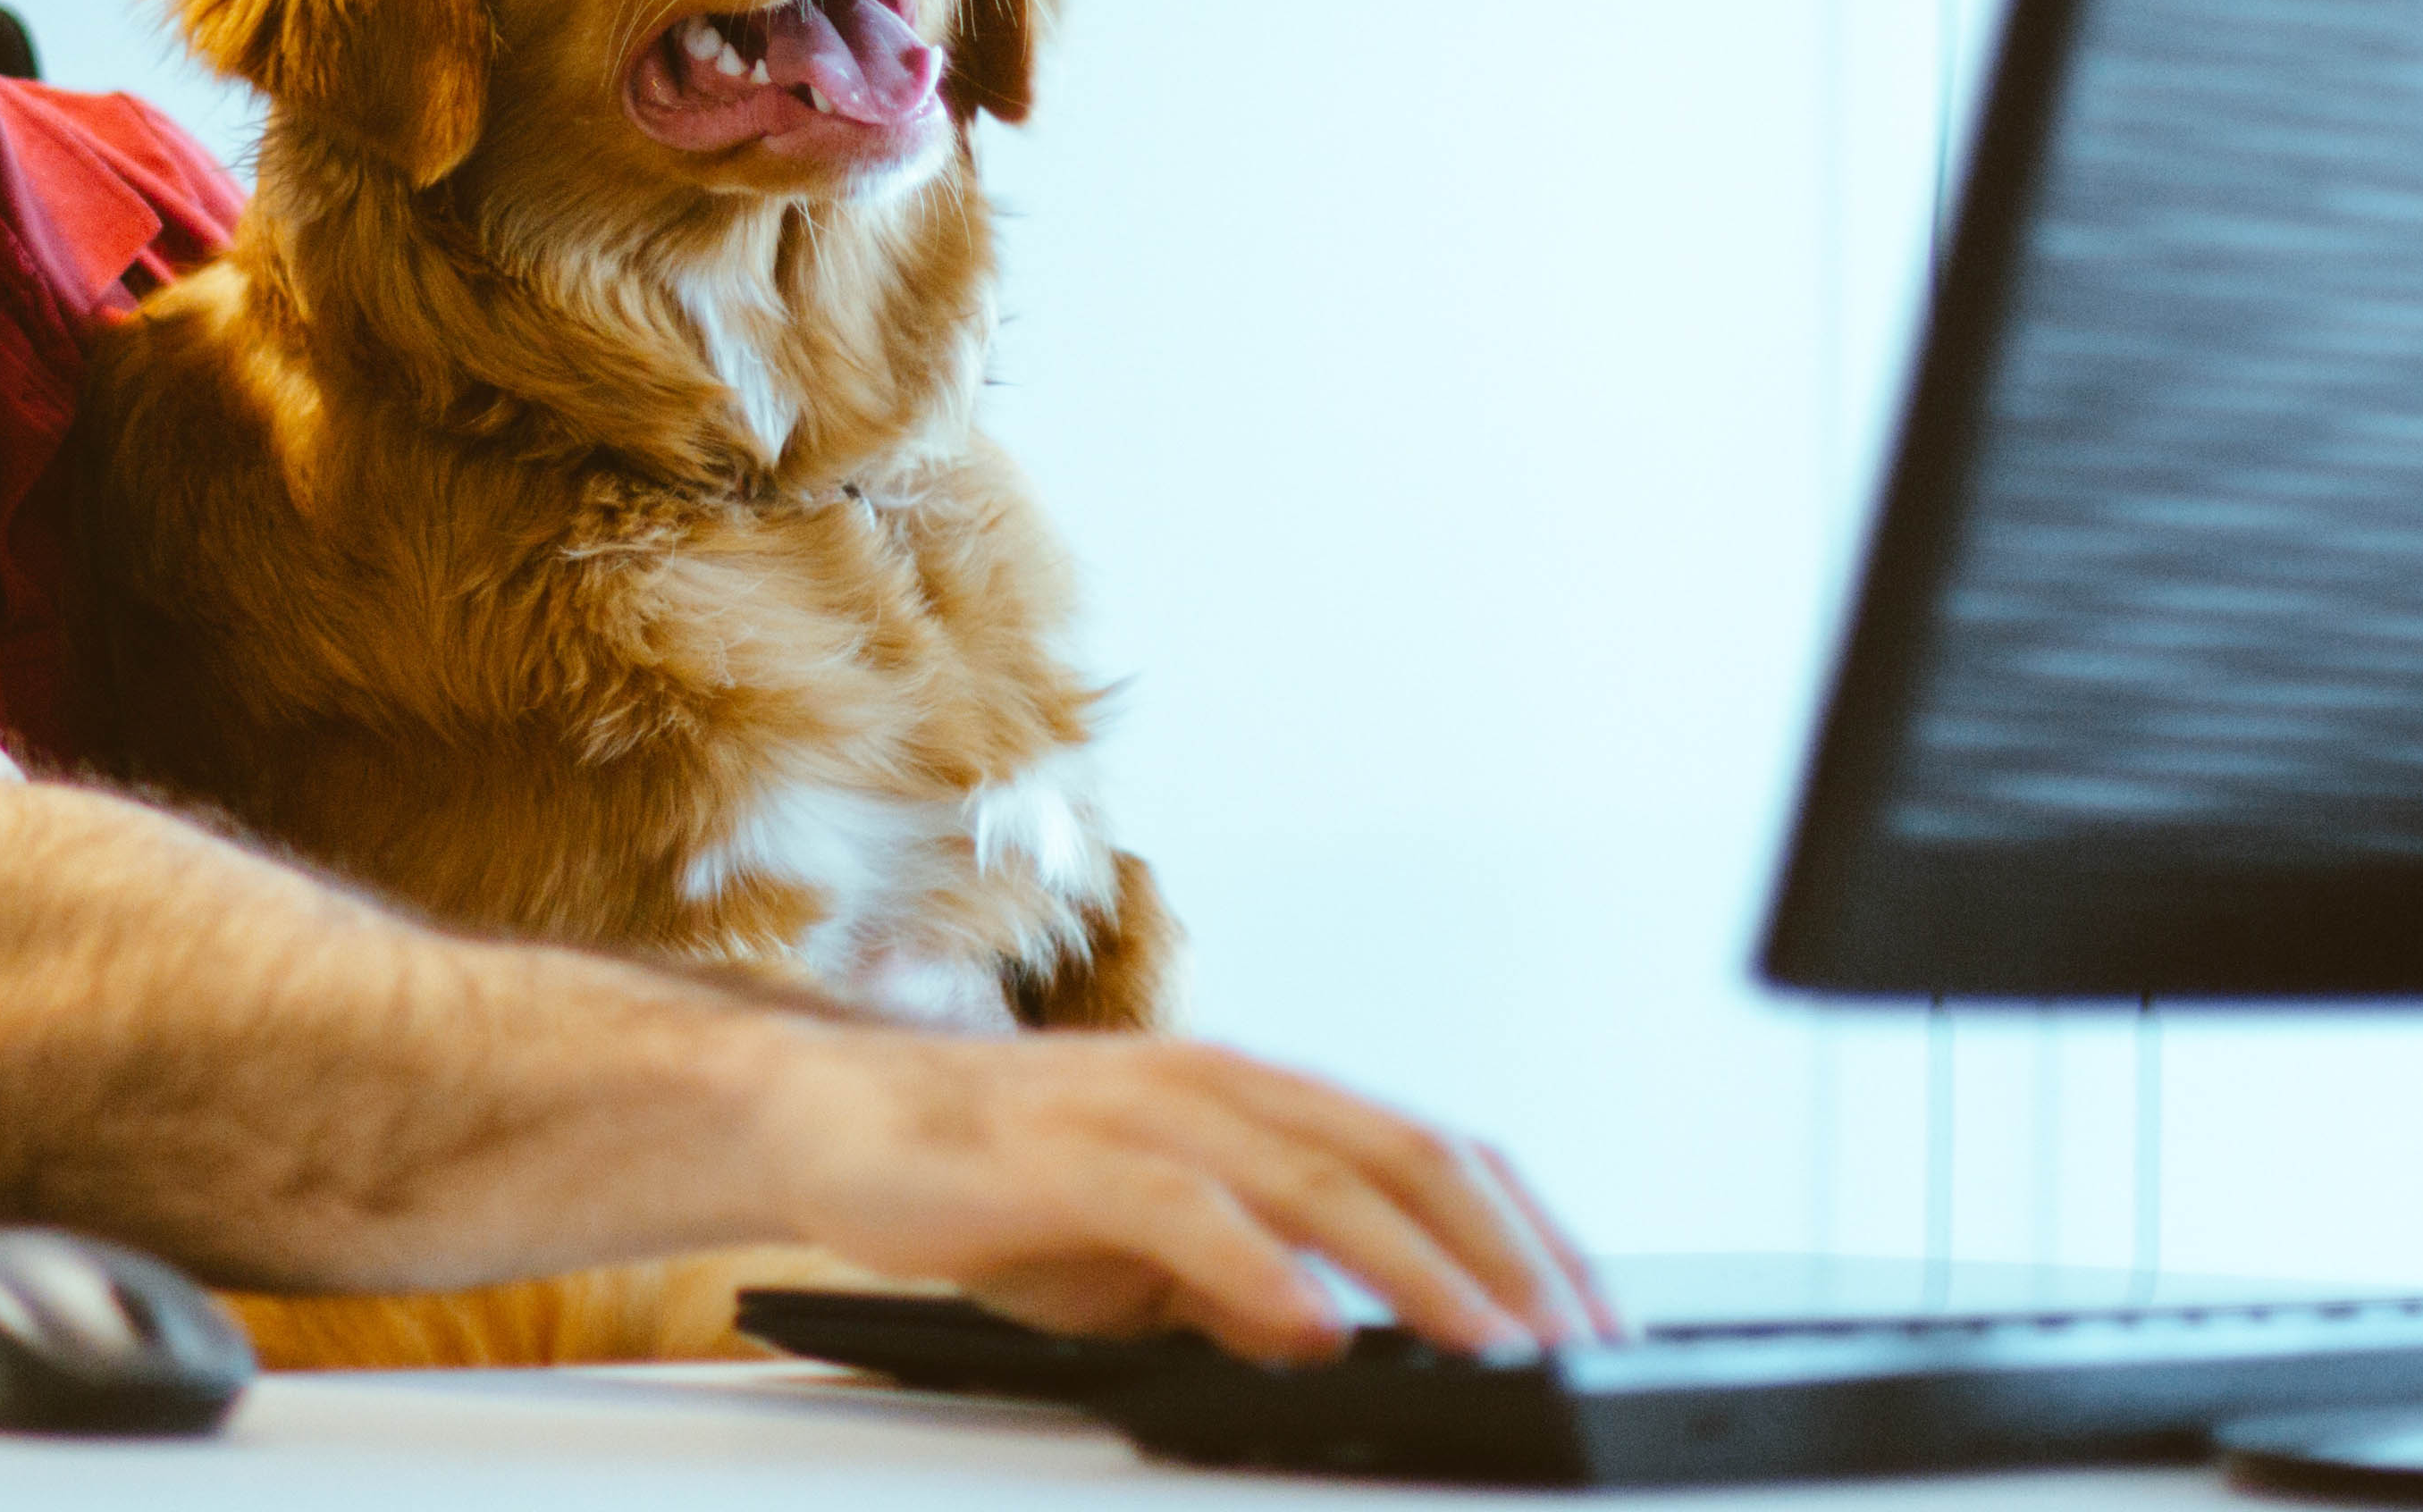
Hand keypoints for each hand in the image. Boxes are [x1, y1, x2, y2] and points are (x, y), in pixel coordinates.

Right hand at [766, 1027, 1621, 1364]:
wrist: (831, 1121)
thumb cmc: (992, 1180)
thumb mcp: (1148, 1248)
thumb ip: (1243, 1277)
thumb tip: (1334, 1332)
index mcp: (1245, 1097)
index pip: (1419, 1148)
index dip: (1518, 1226)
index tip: (1592, 1313)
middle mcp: (1208, 1083)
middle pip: (1393, 1150)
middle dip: (1502, 1248)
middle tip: (1577, 1338)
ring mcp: (1134, 1108)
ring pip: (1310, 1170)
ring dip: (1415, 1262)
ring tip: (1490, 1338)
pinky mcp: (1056, 1153)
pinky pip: (1177, 1206)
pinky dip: (1255, 1264)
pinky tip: (1311, 1321)